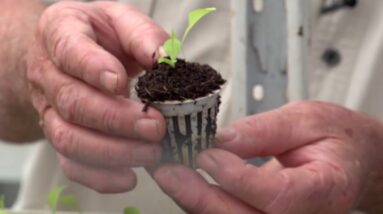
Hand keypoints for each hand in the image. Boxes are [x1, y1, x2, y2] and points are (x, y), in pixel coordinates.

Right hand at [26, 1, 167, 192]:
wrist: (69, 53)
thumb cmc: (97, 36)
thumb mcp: (119, 19)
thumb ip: (142, 35)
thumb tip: (165, 60)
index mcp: (60, 33)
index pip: (69, 51)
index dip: (93, 68)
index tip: (121, 82)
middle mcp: (48, 74)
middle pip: (73, 103)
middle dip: (117, 120)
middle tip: (156, 126)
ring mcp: (50, 109)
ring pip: (69, 138)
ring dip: (113, 152)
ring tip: (151, 153)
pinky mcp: (60, 135)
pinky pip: (71, 163)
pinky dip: (100, 176)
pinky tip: (129, 177)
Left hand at [154, 101, 382, 212]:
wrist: (350, 160)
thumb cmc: (338, 139)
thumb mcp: (307, 119)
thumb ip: (263, 131)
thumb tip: (220, 140)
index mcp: (323, 190)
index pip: (274, 197)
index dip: (236, 177)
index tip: (206, 153)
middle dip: (197, 195)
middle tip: (167, 169)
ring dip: (192, 198)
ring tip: (167, 171)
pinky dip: (200, 199)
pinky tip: (183, 179)